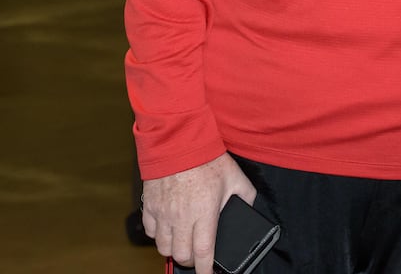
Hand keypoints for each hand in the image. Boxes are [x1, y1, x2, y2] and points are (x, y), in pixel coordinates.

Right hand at [141, 154, 254, 270]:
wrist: (179, 140)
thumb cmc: (207, 157)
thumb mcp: (235, 176)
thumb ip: (245, 196)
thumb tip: (250, 208)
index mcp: (205, 213)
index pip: (204, 254)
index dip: (206, 271)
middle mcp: (182, 217)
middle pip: (182, 256)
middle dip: (191, 261)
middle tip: (198, 256)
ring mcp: (164, 213)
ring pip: (164, 248)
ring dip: (174, 249)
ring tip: (183, 243)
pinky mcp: (150, 205)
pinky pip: (150, 232)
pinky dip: (159, 236)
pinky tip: (168, 229)